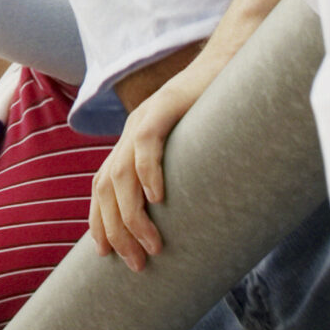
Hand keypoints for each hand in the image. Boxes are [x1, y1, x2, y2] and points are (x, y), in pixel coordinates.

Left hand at [87, 58, 216, 270]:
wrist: (230, 65)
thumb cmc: (217, 116)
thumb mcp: (192, 153)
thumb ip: (181, 178)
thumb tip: (192, 220)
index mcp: (130, 145)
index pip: (101, 187)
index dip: (99, 220)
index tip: (104, 254)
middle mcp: (130, 133)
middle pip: (105, 187)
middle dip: (115, 230)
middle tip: (136, 264)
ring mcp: (144, 119)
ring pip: (120, 172)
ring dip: (132, 214)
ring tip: (151, 245)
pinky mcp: (165, 106)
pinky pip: (147, 141)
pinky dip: (148, 171)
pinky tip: (158, 198)